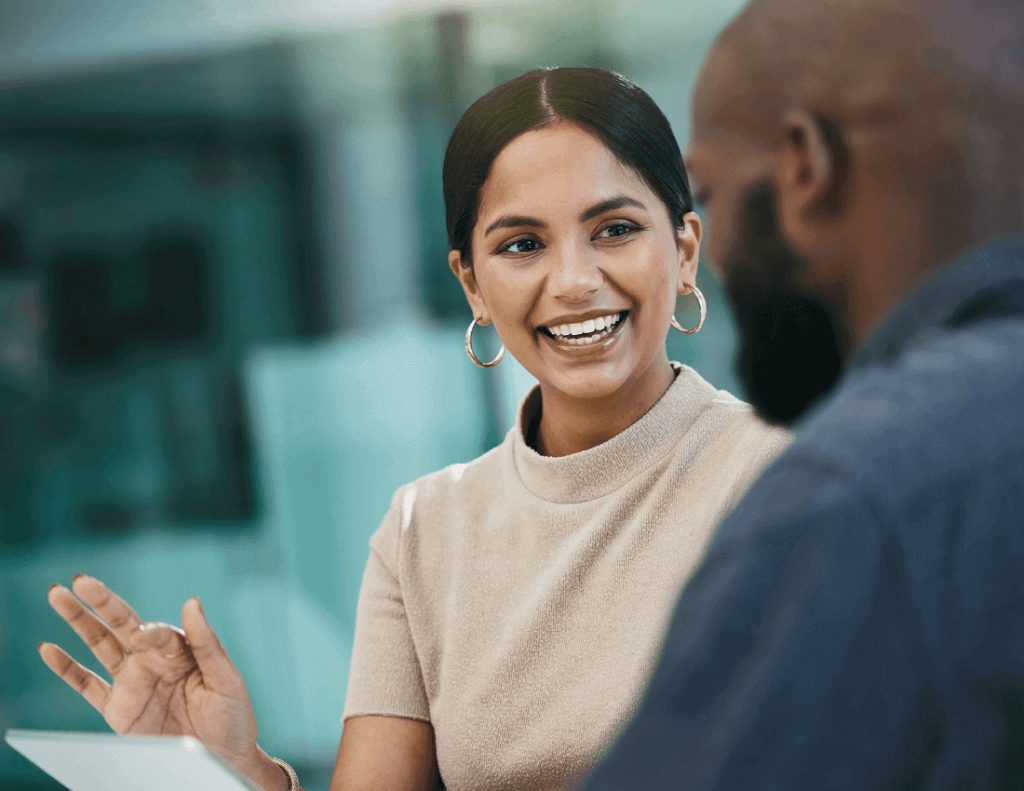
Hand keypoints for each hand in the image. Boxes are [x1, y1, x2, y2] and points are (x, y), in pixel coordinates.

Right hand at [39, 576, 277, 785]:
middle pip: (122, 623)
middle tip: (81, 580)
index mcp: (181, 650)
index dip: (149, 632)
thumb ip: (207, 643)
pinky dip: (66, 668)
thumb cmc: (232, 716)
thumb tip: (192, 601)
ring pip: (99, 644)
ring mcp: (133, 681)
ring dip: (78, 620)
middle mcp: (153, 659)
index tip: (142, 636)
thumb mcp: (226, 679)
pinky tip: (48, 649)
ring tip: (57, 593)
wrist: (223, 758)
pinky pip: (87, 685)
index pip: (158, 633)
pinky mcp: (118, 708)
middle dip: (101, 602)